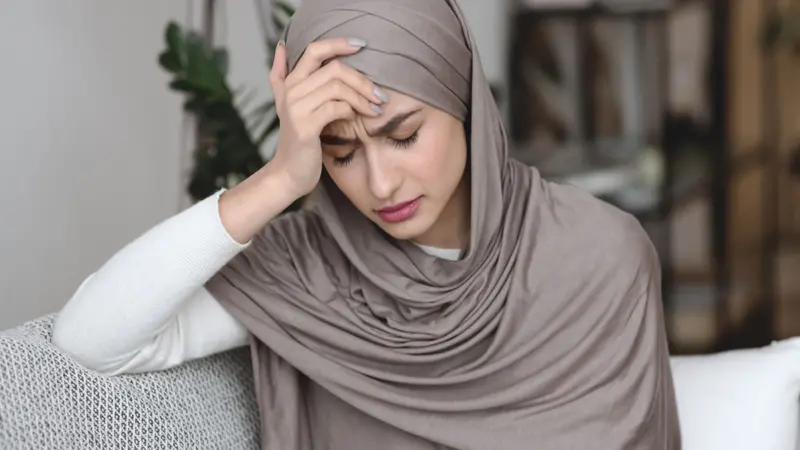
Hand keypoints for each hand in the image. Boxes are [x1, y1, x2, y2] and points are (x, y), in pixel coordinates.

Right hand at [265, 37, 385, 198]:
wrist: (289, 173)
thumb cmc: (299, 138)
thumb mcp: (286, 104)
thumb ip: (281, 75)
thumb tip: (280, 45)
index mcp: (291, 82)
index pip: (315, 50)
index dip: (339, 44)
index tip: (362, 45)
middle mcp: (291, 91)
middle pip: (334, 69)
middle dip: (362, 81)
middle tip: (380, 95)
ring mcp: (295, 108)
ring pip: (338, 88)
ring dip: (362, 98)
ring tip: (375, 109)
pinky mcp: (305, 126)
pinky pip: (336, 108)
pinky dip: (351, 111)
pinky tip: (356, 119)